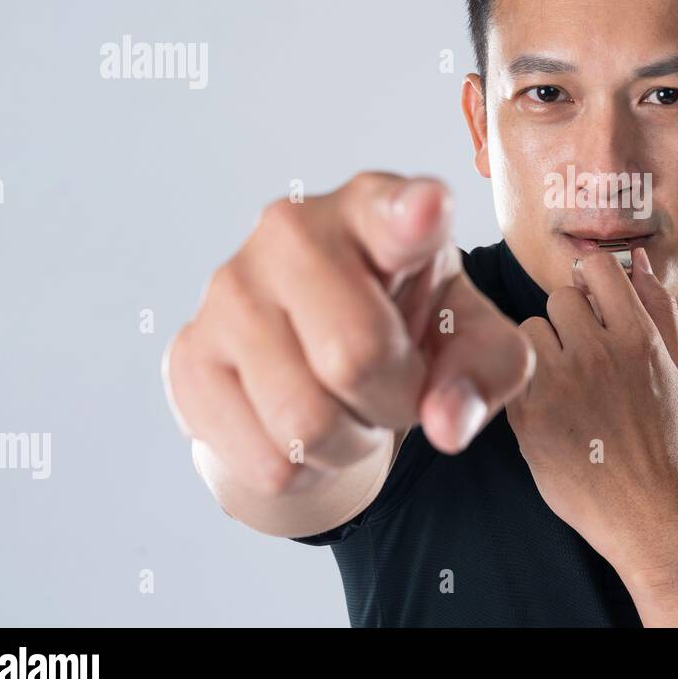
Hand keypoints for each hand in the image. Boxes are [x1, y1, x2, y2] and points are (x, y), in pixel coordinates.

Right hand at [162, 173, 533, 498]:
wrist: (317, 343)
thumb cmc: (410, 321)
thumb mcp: (474, 337)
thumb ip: (488, 371)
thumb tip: (447, 423)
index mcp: (379, 209)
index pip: (397, 211)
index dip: (416, 215)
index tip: (430, 208)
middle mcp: (294, 230)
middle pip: (357, 357)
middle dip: (395, 402)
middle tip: (394, 387)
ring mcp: (229, 288)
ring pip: (305, 422)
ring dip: (348, 443)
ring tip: (348, 404)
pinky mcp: (189, 354)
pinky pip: (264, 460)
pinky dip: (302, 469)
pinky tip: (300, 423)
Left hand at [507, 246, 677, 576]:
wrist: (648, 510)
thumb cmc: (666, 437)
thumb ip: (659, 308)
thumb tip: (638, 260)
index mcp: (639, 338)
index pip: (599, 268)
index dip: (593, 283)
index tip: (595, 307)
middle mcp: (599, 353)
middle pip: (561, 296)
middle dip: (569, 319)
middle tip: (582, 356)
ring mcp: (561, 383)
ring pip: (532, 328)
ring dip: (544, 348)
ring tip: (566, 384)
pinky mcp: (529, 413)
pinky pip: (515, 368)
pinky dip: (527, 381)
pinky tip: (551, 406)